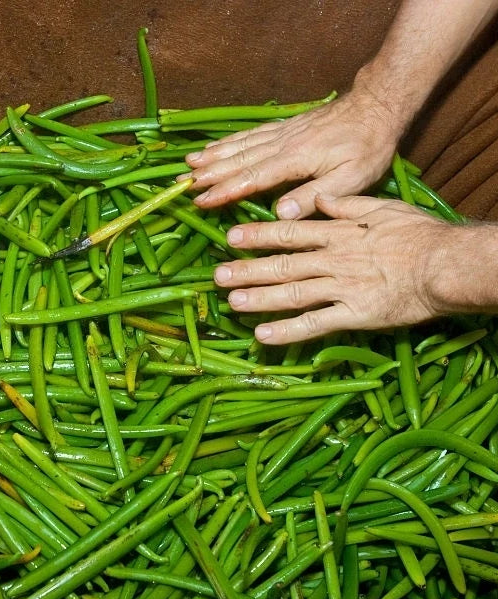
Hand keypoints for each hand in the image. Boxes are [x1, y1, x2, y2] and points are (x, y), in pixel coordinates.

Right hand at [182, 89, 401, 218]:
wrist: (376, 106)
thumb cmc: (367, 147)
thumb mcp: (351, 179)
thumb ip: (314, 196)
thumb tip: (279, 214)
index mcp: (295, 160)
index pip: (252, 178)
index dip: (225, 190)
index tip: (201, 201)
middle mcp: (282, 144)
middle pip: (238, 160)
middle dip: (209, 173)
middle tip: (182, 185)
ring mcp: (281, 133)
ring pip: (240, 145)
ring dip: (213, 156)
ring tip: (188, 165)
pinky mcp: (283, 127)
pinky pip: (249, 134)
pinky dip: (228, 141)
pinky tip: (214, 146)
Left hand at [214, 194, 470, 343]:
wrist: (447, 266)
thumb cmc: (419, 235)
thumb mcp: (382, 207)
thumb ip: (346, 203)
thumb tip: (317, 196)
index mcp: (338, 234)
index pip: (290, 233)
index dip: (258, 236)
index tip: (231, 238)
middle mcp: (333, 260)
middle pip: (283, 265)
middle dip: (248, 269)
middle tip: (217, 275)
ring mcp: (342, 288)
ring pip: (293, 293)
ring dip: (259, 298)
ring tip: (231, 302)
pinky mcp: (354, 315)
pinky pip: (316, 324)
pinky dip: (288, 331)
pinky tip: (263, 336)